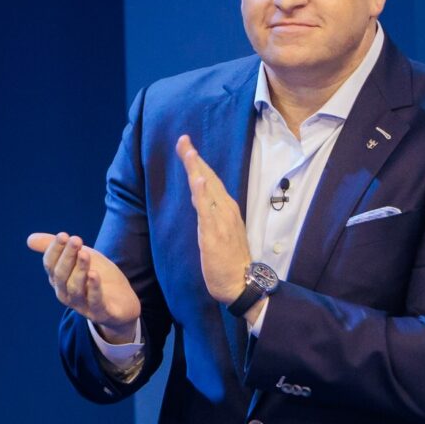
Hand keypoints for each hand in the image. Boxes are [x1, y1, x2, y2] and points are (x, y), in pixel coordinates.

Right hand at [26, 231, 141, 337]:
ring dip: (80, 270)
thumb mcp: (82, 259)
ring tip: (84, 254)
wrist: (123, 304)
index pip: (51, 265)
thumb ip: (61, 249)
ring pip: (75, 288)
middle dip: (68, 256)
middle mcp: (66, 294)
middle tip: (75, 240)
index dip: (55, 250)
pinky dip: (93, 288)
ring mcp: (82, 305)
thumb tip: (29, 239)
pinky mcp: (100, 313)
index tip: (63, 235)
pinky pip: (94, 301)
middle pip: (62, 275)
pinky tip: (94, 275)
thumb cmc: (99, 278)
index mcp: (59, 281)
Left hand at [174, 136, 252, 303]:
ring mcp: (221, 221)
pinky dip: (203, 193)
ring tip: (189, 151)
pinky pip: (207, 209)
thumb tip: (200, 200)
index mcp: (227, 211)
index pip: (211, 181)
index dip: (199, 163)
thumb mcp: (220, 234)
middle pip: (209, 179)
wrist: (241, 284)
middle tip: (183, 139)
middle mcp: (226, 211)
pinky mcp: (214, 233)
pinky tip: (199, 179)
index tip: (187, 147)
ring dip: (198, 169)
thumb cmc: (230, 262)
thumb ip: (211, 215)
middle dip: (195, 158)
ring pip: (208, 189)